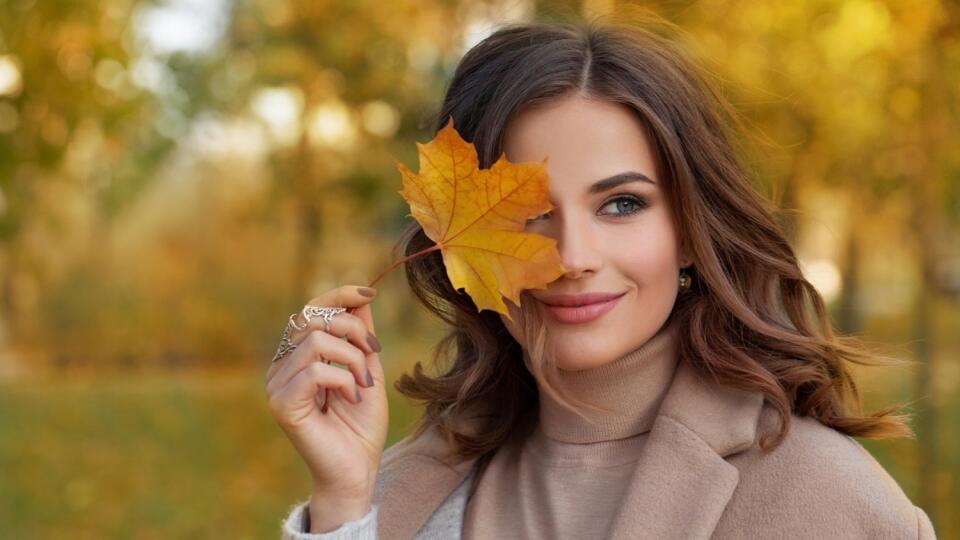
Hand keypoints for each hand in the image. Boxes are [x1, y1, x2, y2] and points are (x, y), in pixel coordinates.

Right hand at [265, 285, 388, 507]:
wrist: (357, 470)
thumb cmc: (361, 425)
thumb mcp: (368, 368)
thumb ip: (361, 334)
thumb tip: (361, 294)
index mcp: (298, 355)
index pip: (311, 309)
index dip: (339, 294)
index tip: (369, 293)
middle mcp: (281, 365)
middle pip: (314, 318)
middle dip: (354, 331)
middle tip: (373, 358)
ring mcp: (276, 384)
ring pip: (317, 341)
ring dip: (352, 359)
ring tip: (362, 384)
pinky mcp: (281, 404)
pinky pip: (315, 371)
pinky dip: (343, 380)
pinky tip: (351, 398)